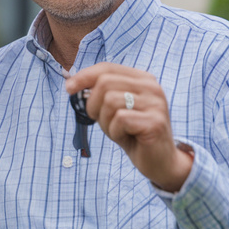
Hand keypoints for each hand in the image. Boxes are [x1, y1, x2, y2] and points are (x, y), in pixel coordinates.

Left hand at [65, 63, 192, 191]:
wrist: (159, 161)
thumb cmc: (132, 134)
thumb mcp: (114, 109)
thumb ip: (100, 94)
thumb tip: (72, 85)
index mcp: (142, 79)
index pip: (107, 68)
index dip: (84, 76)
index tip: (68, 88)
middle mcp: (151, 87)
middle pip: (104, 83)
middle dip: (93, 105)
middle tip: (102, 121)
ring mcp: (155, 103)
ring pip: (109, 101)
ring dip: (105, 121)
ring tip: (119, 130)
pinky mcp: (155, 122)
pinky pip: (119, 120)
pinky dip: (115, 132)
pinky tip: (127, 137)